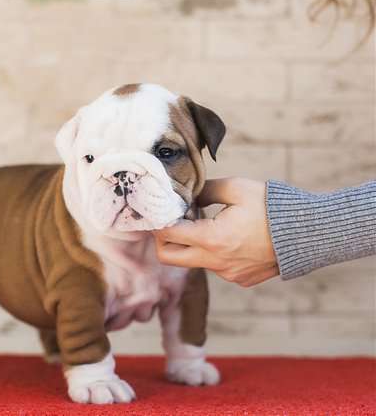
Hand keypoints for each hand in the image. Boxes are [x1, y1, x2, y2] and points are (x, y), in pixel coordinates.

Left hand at [154, 178, 278, 286]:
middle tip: (172, 223)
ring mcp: (228, 274)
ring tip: (208, 224)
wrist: (309, 233)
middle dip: (163, 241)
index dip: (158, 222)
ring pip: (195, 261)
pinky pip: (217, 267)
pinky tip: (231, 237)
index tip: (159, 212)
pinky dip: (215, 253)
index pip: (167, 235)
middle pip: (169, 258)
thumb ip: (205, 190)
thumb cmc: (273, 207)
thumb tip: (188, 196)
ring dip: (193, 245)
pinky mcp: (240, 279)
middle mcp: (216, 262)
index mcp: (211, 239)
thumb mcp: (237, 188)